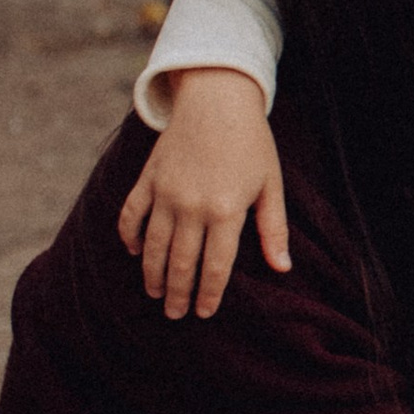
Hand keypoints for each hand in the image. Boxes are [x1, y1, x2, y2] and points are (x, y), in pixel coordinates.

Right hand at [115, 71, 289, 320]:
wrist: (217, 99)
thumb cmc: (251, 143)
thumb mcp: (270, 184)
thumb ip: (272, 229)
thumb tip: (283, 268)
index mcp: (226, 210)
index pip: (215, 266)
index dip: (209, 294)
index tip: (204, 313)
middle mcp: (192, 206)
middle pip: (180, 262)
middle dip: (177, 293)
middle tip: (175, 315)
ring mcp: (165, 193)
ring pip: (152, 245)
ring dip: (152, 274)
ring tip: (155, 294)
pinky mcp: (148, 179)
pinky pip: (131, 215)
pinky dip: (129, 236)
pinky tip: (134, 252)